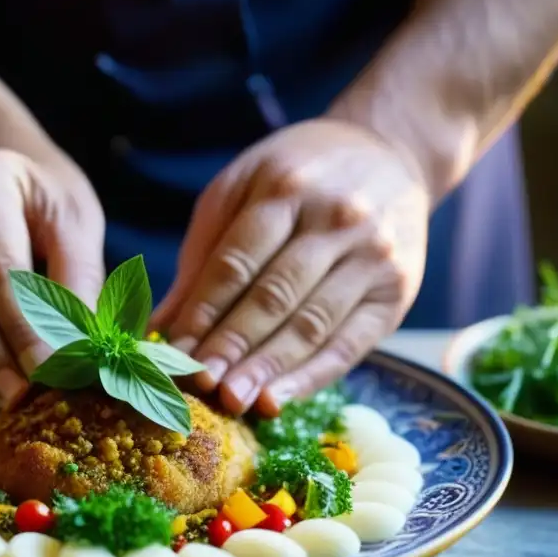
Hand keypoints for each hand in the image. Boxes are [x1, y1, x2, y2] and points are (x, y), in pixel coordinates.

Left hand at [152, 119, 430, 416]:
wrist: (390, 154)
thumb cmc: (298, 175)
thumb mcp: (242, 189)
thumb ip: (204, 254)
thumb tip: (161, 325)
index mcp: (287, 188)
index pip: (237, 262)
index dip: (203, 312)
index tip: (173, 353)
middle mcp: (336, 220)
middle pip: (275, 296)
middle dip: (233, 346)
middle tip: (199, 386)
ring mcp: (373, 257)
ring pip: (312, 325)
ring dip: (268, 369)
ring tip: (233, 401)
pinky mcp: (396, 293)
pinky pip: (349, 345)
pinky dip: (309, 378)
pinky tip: (276, 401)